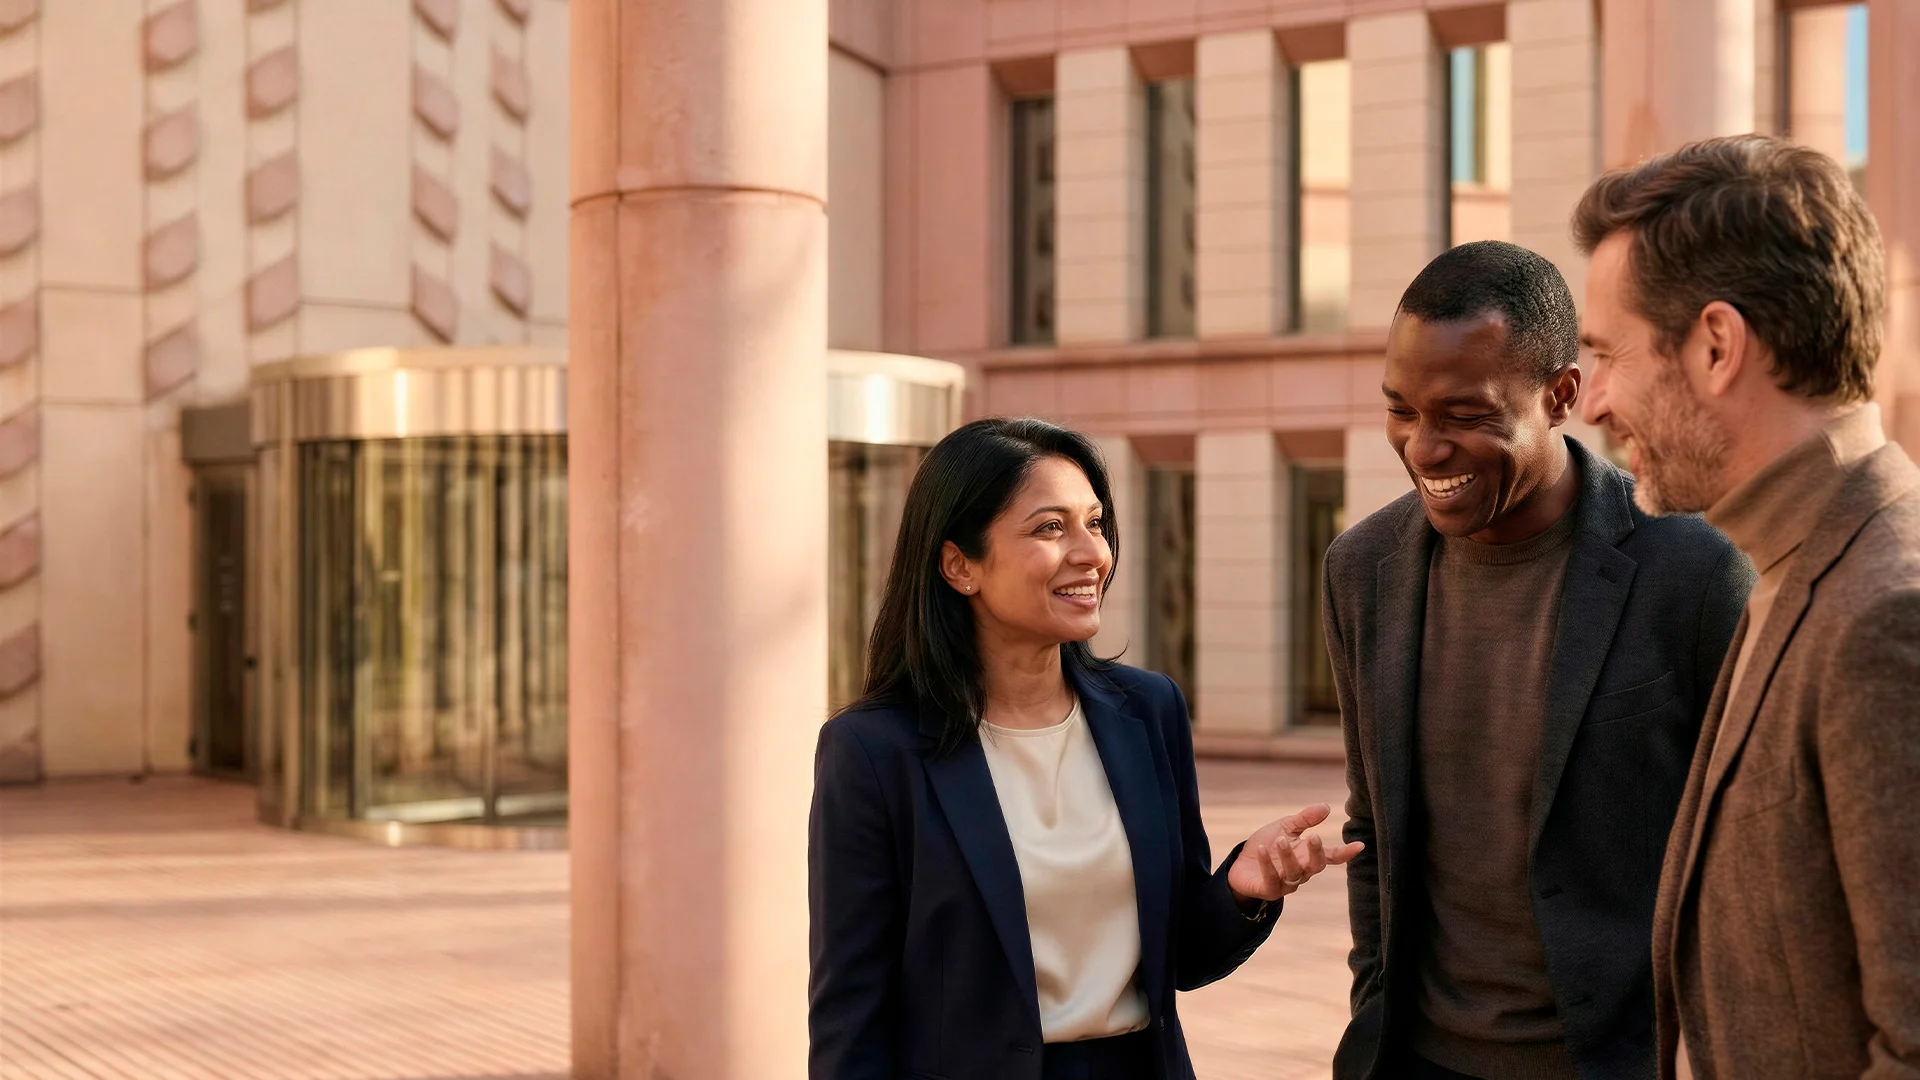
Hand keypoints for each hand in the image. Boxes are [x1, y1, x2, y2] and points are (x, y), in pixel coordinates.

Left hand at [1227, 803, 1364, 904]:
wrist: (1240, 865)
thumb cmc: (1267, 845)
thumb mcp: (1285, 828)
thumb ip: (1305, 819)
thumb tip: (1326, 807)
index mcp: (1307, 856)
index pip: (1330, 856)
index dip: (1345, 853)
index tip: (1359, 846)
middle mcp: (1301, 872)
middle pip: (1316, 866)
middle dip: (1317, 853)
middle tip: (1314, 837)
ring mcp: (1286, 883)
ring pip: (1294, 873)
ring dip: (1288, 856)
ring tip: (1280, 840)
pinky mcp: (1269, 890)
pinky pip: (1271, 879)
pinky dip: (1267, 864)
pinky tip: (1261, 850)